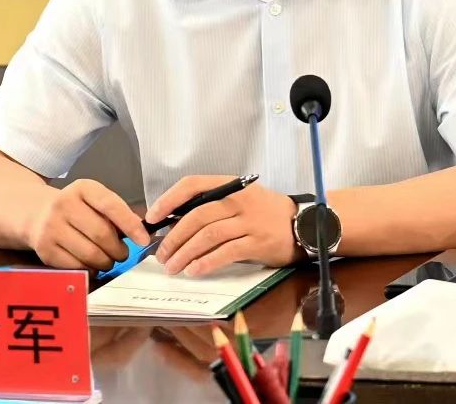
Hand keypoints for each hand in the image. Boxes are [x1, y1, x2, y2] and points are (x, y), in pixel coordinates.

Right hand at [28, 179, 149, 270]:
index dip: (130, 224)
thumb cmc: (75, 208)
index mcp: (82, 188)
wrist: (36, 213)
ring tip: (108, 259)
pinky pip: (76, 266)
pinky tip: (92, 265)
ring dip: (106, 262)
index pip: (111, 205)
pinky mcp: (45, 250)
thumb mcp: (93, 199)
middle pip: (101, 234)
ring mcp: (52, 228)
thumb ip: (116, 212)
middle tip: (123, 253)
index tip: (143, 239)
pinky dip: (90, 270)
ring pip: (90, 254)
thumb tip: (139, 233)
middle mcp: (64, 205)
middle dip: (119, 249)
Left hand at [146, 175, 297, 276]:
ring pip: (207, 235)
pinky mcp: (257, 242)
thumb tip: (176, 224)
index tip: (152, 218)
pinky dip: (206, 262)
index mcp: (230, 185)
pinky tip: (194, 270)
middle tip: (161, 254)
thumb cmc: (266, 213)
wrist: (303, 224)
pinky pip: (226, 252)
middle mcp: (238, 200)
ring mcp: (249, 221)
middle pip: (196, 216)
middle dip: (173, 237)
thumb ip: (214, 207)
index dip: (168, 200)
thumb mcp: (241, 201)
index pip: (192, 185)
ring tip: (173, 267)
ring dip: (185, 253)